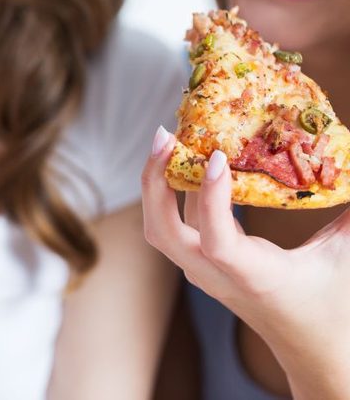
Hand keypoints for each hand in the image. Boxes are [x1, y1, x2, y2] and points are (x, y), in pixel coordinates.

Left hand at [141, 126, 349, 398]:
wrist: (311, 349)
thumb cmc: (331, 306)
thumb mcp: (345, 258)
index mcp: (254, 277)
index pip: (217, 241)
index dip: (211, 199)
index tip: (217, 157)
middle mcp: (216, 275)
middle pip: (162, 231)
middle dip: (155, 181)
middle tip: (165, 135)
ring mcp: (201, 270)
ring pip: (158, 228)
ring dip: (155, 184)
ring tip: (165, 141)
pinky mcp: (199, 263)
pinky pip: (173, 225)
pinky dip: (170, 193)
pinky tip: (183, 161)